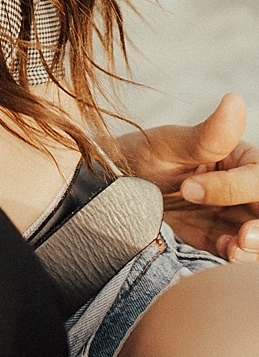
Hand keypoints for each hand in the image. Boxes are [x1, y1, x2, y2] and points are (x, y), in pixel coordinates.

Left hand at [115, 94, 258, 261]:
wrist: (112, 190)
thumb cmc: (141, 157)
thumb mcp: (169, 145)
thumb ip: (207, 136)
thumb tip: (235, 101)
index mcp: (236, 159)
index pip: (257, 176)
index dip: (233, 188)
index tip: (190, 188)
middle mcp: (240, 188)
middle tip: (242, 236)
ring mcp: (231, 216)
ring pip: (257, 234)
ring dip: (253, 246)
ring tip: (232, 247)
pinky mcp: (219, 239)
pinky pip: (239, 252)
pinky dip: (237, 255)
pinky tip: (223, 250)